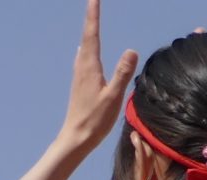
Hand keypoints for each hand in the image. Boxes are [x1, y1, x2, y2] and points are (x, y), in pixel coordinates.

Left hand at [57, 0, 137, 157]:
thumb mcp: (113, 97)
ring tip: (91, 19)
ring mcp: (79, 76)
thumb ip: (122, 73)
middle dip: (91, 18)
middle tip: (93, 1)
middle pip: (87, 36)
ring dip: (88, 31)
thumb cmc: (95, 121)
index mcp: (90, 67)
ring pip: (84, 47)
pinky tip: (85, 50)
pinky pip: (84, 58)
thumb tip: (131, 50)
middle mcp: (82, 67)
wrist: (75, 139)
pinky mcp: (80, 84)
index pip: (92, 34)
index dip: (93, 15)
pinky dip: (87, 46)